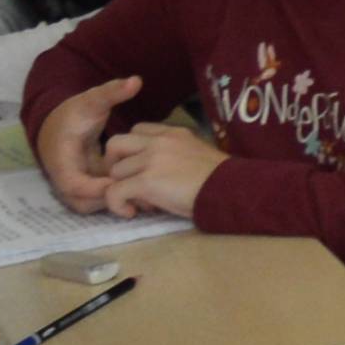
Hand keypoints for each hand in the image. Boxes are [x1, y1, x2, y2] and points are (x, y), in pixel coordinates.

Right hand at [34, 75, 144, 203]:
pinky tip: (136, 191)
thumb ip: (111, 92)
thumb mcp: (92, 100)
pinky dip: (114, 199)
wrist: (59, 123)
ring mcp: (74, 184)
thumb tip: (136, 80)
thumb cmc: (74, 112)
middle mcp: (64, 177)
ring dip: (113, 203)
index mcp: (60, 158)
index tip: (119, 183)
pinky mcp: (84, 187)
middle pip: (82, 202)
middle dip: (109, 201)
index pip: (72, 184)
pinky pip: (97, 201)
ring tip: (141, 196)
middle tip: (138, 194)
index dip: (95, 188)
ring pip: (91, 205)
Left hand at [90, 122, 231, 218]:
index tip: (141, 168)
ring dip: (121, 188)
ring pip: (114, 172)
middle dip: (114, 165)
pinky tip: (131, 213)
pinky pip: (114, 192)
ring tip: (140, 202)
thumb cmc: (221, 178)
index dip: (132, 151)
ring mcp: (151, 160)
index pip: (137, 130)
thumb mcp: (196, 153)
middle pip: (115, 144)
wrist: (231, 189)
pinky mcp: (146, 181)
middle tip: (126, 183)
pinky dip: (117, 205)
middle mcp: (158, 141)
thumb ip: (173, 155)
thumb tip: (157, 174)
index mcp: (172, 133)